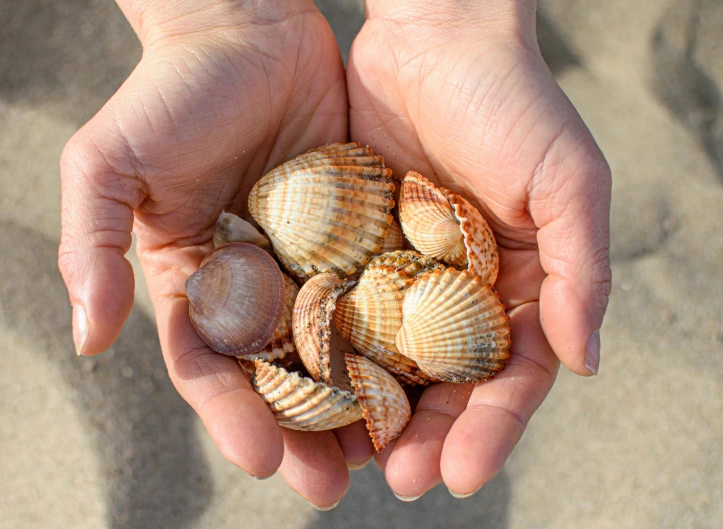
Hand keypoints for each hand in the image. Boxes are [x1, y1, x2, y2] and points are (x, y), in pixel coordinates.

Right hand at [58, 0, 371, 507]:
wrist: (244, 27)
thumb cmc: (169, 92)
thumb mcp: (109, 165)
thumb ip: (93, 248)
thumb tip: (88, 339)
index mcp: (193, 282)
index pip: (211, 365)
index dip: (233, 413)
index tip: (265, 459)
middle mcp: (253, 283)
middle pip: (278, 372)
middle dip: (301, 431)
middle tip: (330, 485)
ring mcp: (309, 261)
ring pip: (336, 345)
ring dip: (355, 403)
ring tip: (384, 453)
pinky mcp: (357, 232)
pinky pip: (379, 289)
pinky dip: (395, 334)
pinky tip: (421, 373)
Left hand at [348, 0, 611, 497]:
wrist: (435, 36)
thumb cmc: (513, 102)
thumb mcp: (566, 180)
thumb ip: (581, 271)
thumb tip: (585, 362)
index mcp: (515, 288)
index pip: (509, 375)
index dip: (489, 429)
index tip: (457, 474)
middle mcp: (455, 292)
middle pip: (441, 382)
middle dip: (422, 435)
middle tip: (394, 479)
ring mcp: (399, 275)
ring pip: (382, 359)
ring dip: (366, 411)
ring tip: (340, 458)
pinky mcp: (348, 249)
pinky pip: (332, 308)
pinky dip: (321, 350)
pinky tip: (301, 387)